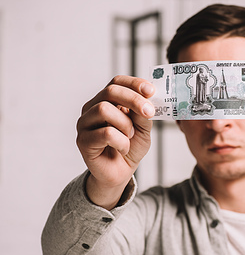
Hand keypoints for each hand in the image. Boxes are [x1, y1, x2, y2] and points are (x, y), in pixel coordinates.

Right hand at [76, 75, 154, 208]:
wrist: (121, 172)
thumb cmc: (130, 147)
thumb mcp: (143, 129)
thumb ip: (143, 114)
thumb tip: (147, 99)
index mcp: (107, 100)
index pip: (117, 82)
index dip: (134, 83)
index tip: (151, 91)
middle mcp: (92, 108)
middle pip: (110, 91)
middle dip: (134, 100)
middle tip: (149, 112)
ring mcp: (85, 123)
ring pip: (104, 109)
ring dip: (125, 124)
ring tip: (130, 136)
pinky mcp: (83, 140)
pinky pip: (105, 133)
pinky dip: (121, 142)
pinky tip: (123, 148)